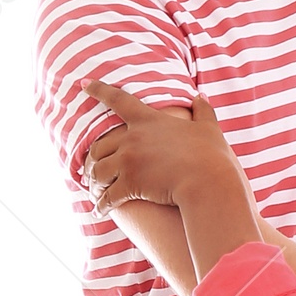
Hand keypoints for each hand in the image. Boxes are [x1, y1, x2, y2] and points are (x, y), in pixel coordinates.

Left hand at [83, 82, 242, 213]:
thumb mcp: (209, 128)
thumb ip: (202, 111)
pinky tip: (100, 211)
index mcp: (148, 120)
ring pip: (98, 171)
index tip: (83, 84)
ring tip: (96, 190)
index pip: (117, 99)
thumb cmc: (212, 156)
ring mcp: (129, 162)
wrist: (209, 182)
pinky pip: (108, 197)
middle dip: (93, 158)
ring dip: (96, 182)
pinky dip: (102, 205)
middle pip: (98, 145)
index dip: (98, 90)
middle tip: (89, 169)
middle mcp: (132, 138)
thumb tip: (200, 95)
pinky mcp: (130, 185)